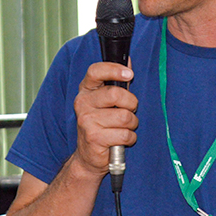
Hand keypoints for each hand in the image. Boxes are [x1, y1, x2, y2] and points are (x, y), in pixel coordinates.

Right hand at [72, 62, 137, 177]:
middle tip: (130, 110)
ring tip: (124, 128)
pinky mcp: (94, 138)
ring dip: (132, 124)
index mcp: (86, 90)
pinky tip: (121, 140)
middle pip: (116, 94)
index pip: (96, 71)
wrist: (89, 155)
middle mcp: (83, 103)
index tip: (129, 74)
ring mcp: (87, 121)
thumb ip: (116, 82)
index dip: (114, 69)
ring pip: (125, 117)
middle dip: (131, 103)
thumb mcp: (106, 101)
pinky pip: (125, 134)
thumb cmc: (102, 124)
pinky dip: (130, 138)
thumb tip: (128, 59)